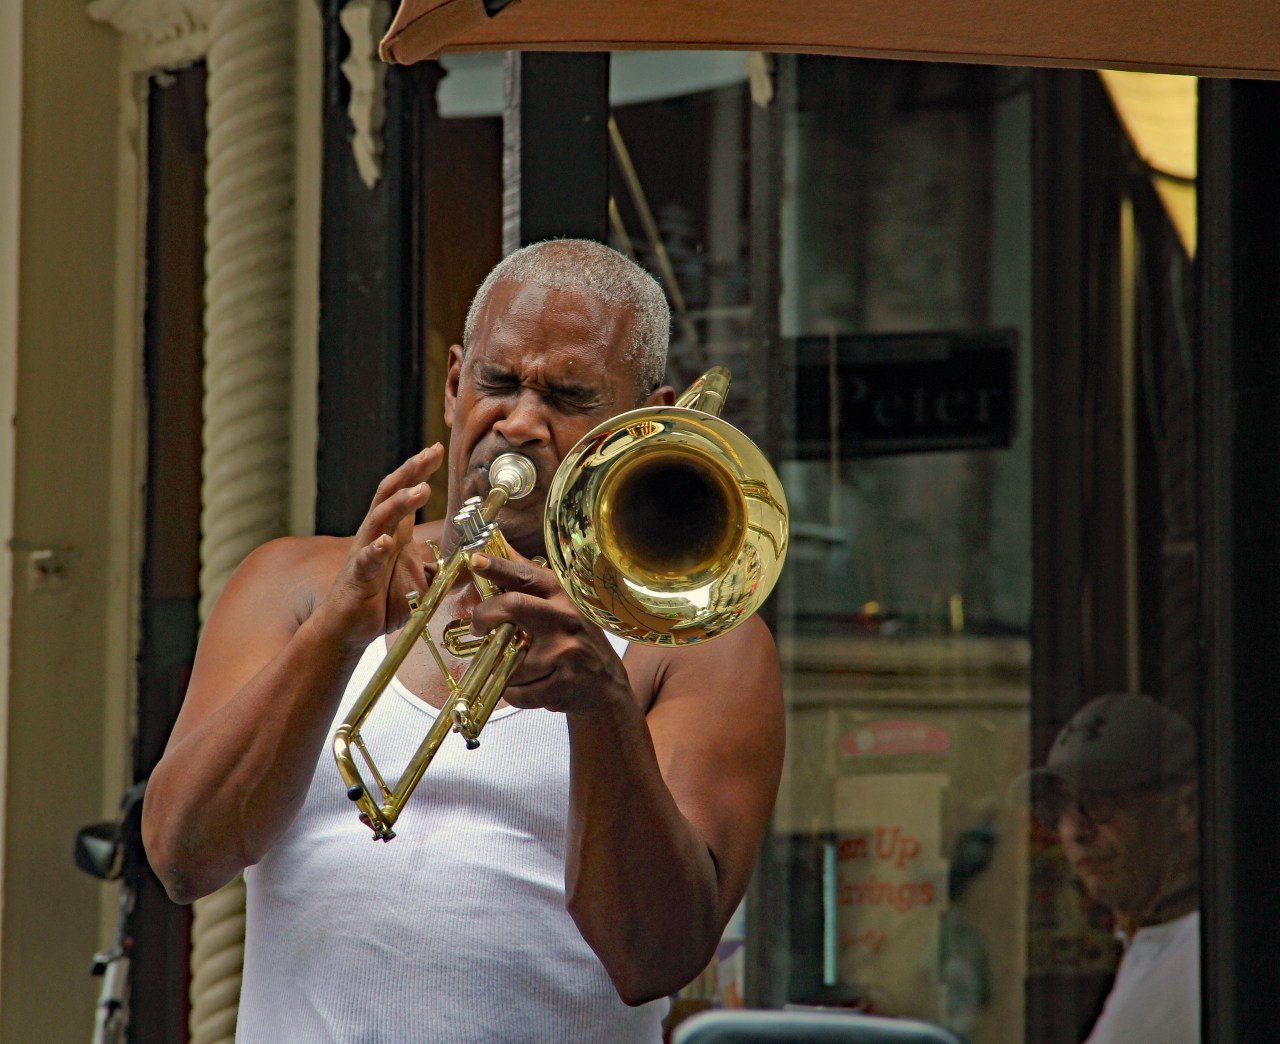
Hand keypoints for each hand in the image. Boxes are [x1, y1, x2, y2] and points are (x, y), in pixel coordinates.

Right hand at [310, 444, 445, 652]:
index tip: (437, 449)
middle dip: (410, 473)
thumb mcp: (420, 582)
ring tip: (419, 490)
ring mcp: (365, 554)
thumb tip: (471, 561)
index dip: (419, 471)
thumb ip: (442, 569)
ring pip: (379, 520)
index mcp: (393, 533)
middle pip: (390, 495)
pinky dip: (376, 550)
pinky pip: (366, 560)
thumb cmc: (380, 600)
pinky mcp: (357, 578)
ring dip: (399, 503)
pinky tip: (386, 541)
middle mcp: (377, 536)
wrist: (348, 628)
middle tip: (430, 454)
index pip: (405, 493)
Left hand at [464, 549, 631, 714]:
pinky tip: (527, 686)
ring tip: (518, 668)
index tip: (474, 559)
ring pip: (511, 660)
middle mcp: (565, 618)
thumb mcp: (559, 604)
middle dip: (484, 615)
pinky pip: (519, 690)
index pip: (524, 575)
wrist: (606, 685)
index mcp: (561, 595)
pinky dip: (513, 692)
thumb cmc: (574, 641)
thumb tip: (497, 545)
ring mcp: (567, 651)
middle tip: (478, 626)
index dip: (497, 566)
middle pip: (513, 606)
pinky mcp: (565, 682)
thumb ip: (528, 579)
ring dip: (504, 668)